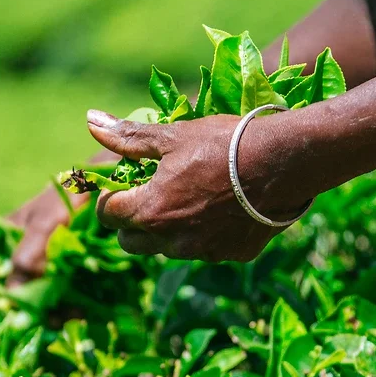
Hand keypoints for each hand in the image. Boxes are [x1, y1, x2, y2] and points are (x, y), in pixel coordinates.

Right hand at [0, 185, 89, 343]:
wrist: (102, 193)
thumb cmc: (64, 199)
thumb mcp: (45, 220)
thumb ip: (29, 252)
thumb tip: (14, 293)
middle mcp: (16, 267)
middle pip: (7, 303)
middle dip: (22, 317)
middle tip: (48, 319)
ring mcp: (40, 277)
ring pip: (36, 309)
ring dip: (51, 316)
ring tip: (74, 312)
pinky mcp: (65, 284)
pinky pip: (61, 306)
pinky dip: (69, 311)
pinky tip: (84, 309)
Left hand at [86, 109, 313, 261]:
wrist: (285, 162)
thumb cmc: (224, 143)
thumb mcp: (173, 136)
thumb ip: (128, 137)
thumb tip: (90, 120)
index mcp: (149, 212)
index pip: (107, 215)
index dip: (110, 197)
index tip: (124, 181)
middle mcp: (171, 241)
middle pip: (130, 242)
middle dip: (132, 220)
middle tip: (150, 192)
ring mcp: (203, 253)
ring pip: (168, 248)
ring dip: (167, 229)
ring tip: (188, 196)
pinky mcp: (232, 255)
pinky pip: (205, 249)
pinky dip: (204, 233)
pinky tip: (222, 207)